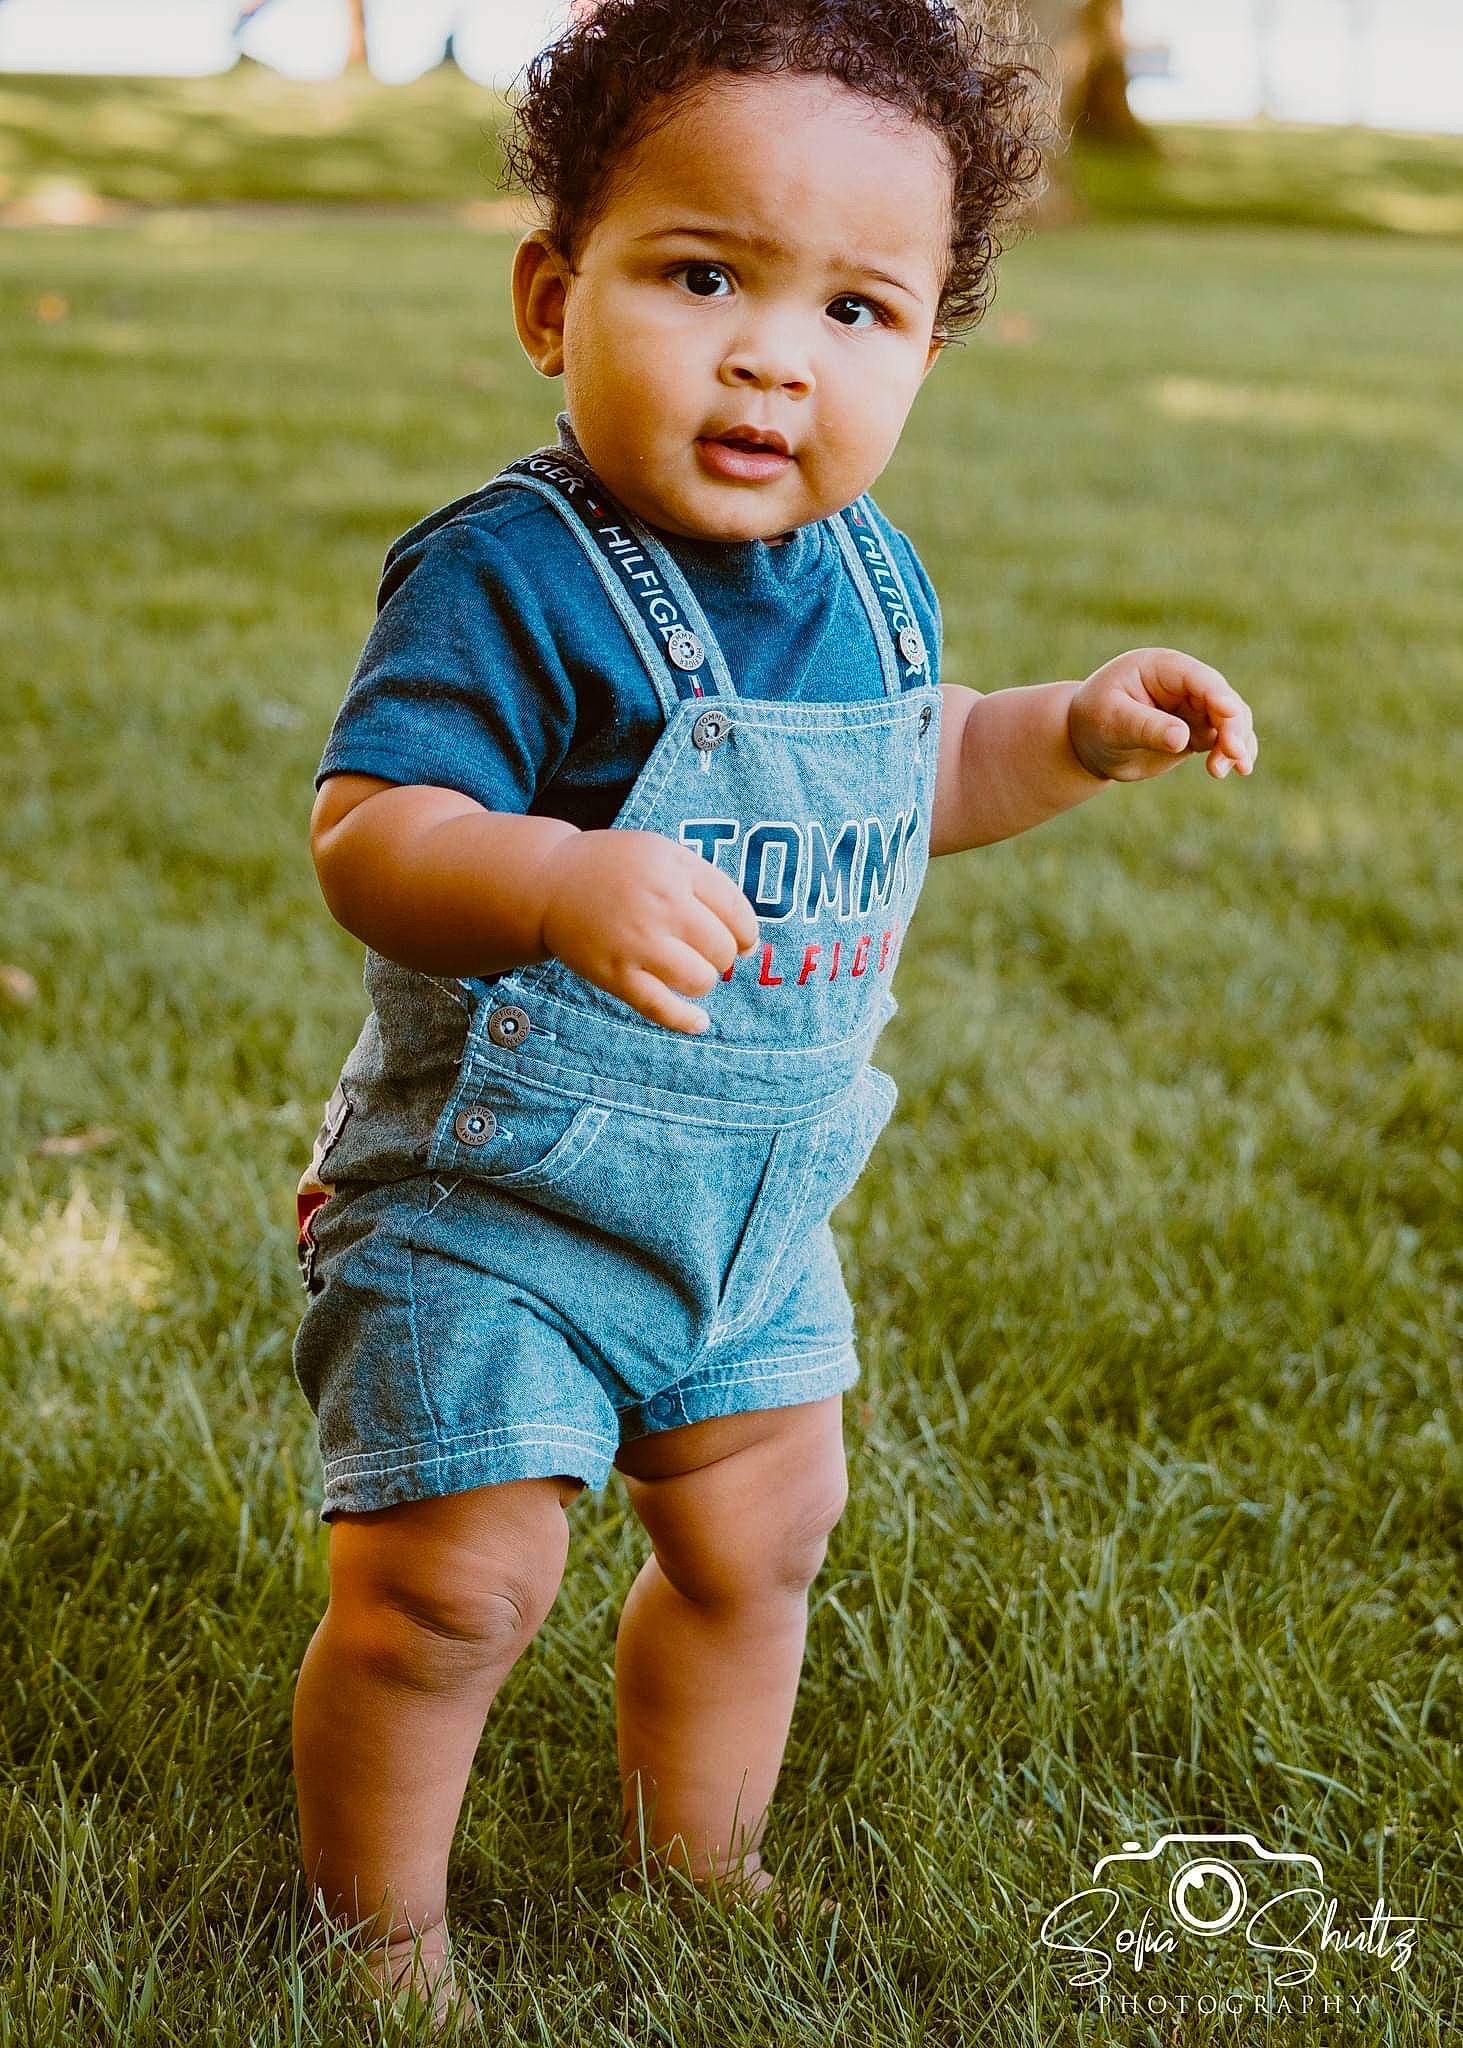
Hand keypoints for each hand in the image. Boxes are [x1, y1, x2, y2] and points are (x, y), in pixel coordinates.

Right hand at [537, 829, 759, 1033]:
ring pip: (699, 980)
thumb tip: (745, 936)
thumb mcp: (661, 852)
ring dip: (702, 981)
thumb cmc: (614, 869)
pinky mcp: (615, 974)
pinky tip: (699, 1022)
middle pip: (721, 948)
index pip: (735, 909)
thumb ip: (703, 882)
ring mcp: (637, 942)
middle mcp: (660, 904)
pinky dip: (686, 1020)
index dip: (746, 932)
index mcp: (675, 868)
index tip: (743, 942)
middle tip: (704, 954)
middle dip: (720, 956)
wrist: (548, 883)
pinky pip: (662, 1008)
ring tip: (688, 973)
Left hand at [1068, 648, 1257, 783]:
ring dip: (1236, 743)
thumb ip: (1146, 727)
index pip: (1197, 677)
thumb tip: (1182, 739)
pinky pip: (1224, 739)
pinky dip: (1233, 753)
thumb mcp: (1112, 721)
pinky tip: (1238, 770)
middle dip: (1232, 726)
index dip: (1217, 694)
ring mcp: (1193, 707)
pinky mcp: (1196, 731)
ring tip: (1228, 770)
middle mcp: (1183, 683)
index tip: (1228, 714)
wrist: (1086, 743)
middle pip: (1222, 699)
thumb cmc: (1093, 722)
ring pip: (1230, 720)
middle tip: (1234, 755)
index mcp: (1161, 667)